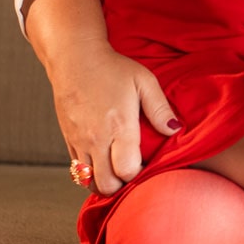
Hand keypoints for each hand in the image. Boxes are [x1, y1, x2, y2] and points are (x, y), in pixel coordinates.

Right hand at [51, 42, 178, 194]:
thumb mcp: (144, 81)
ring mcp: (79, 141)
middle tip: (134, 170)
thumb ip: (160, 109)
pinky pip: (76, 171)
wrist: (75, 59)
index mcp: (119, 126)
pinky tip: (103, 162)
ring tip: (118, 169)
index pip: (128, 171)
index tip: (148, 163)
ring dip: (105, 182)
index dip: (140, 174)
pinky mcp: (68, 140)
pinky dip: (90, 174)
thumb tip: (175, 130)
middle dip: (123, 184)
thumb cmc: (113, 68)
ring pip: (89, 182)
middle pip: (107, 184)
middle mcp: (96, 139)